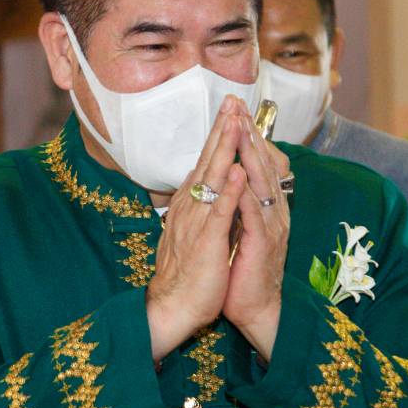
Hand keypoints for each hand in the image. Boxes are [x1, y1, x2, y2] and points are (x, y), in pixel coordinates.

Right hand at [145, 99, 248, 359]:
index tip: (229, 110)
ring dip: (224, 148)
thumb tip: (202, 189)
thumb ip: (198, 209)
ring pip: (211, 178)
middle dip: (221, 129)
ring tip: (235, 121)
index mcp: (189, 205)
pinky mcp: (206, 241)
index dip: (217, 135)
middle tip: (232, 100)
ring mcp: (196, 221)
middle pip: (207, 160)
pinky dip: (227, 189)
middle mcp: (190, 206)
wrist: (172, 308)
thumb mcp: (191, 233)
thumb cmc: (186, 274)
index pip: (205, 162)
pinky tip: (235, 170)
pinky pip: (219, 211)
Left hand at [221, 109, 290, 357]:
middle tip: (238, 104)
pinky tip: (241, 173)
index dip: (248, 135)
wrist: (257, 308)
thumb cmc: (244, 270)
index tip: (236, 109)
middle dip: (250, 132)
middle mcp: (273, 210)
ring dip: (250, 152)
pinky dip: (247, 191)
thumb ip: (240, 204)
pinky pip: (255, 213)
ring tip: (240, 126)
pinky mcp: (263, 244)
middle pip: (263, 163)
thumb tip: (230, 179)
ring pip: (261, 182)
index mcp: (266, 205)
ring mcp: (271, 225)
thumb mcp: (241, 229)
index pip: (259, 162)